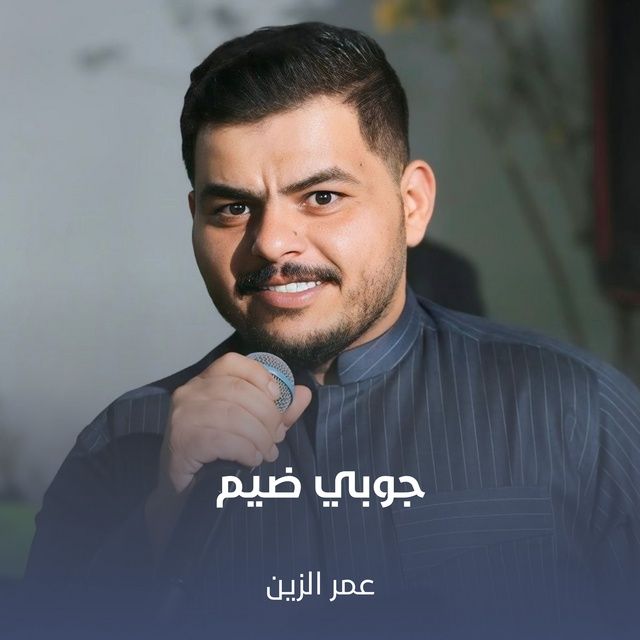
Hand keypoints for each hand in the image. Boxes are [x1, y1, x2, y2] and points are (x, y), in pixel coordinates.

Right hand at [158, 352, 311, 494]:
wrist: (186, 487)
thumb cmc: (221, 450)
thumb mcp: (253, 425)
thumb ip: (278, 410)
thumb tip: (304, 393)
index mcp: (206, 381)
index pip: (232, 363)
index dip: (260, 376)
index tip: (277, 398)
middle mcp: (190, 392)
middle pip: (238, 390)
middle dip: (267, 415)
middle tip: (276, 438)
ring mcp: (183, 415)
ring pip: (233, 415)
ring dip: (259, 436)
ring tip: (267, 453)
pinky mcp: (181, 440)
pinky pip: (221, 439)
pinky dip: (245, 450)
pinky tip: (252, 459)